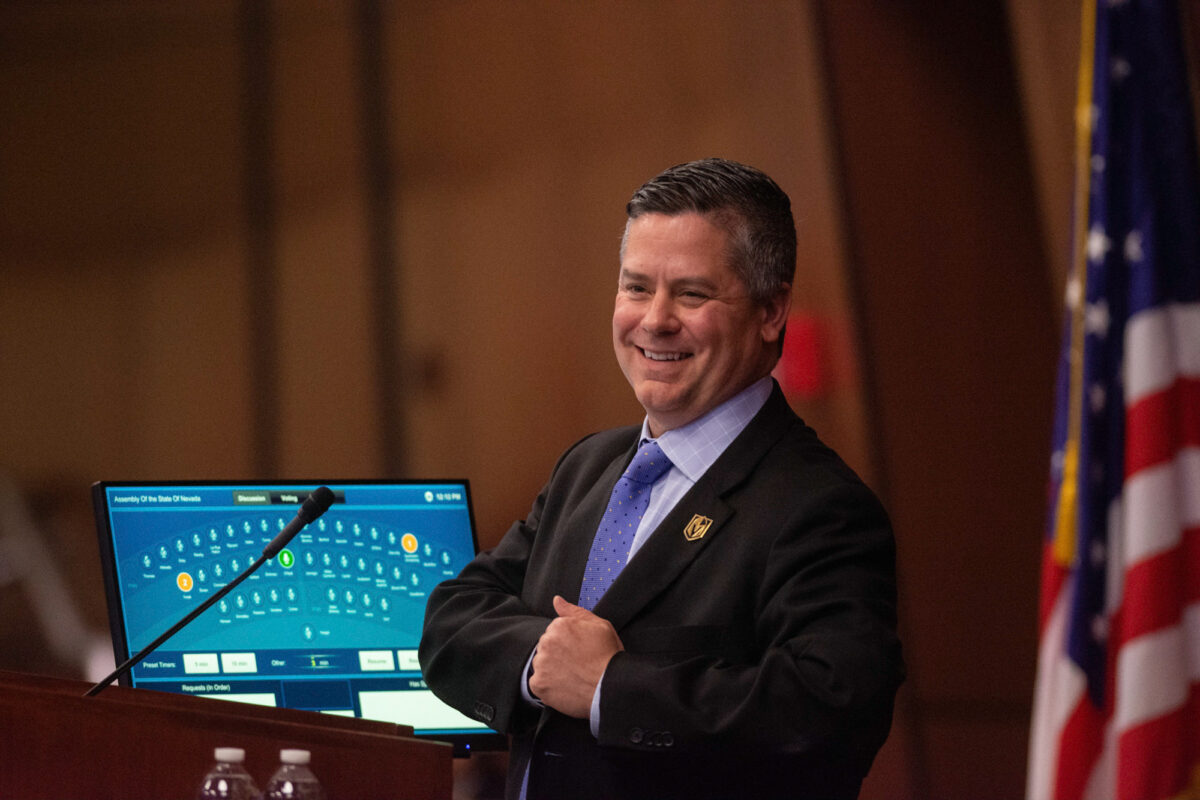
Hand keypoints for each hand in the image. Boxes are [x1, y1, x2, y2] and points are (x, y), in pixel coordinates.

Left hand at [529, 595, 623, 718]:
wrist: (609, 687)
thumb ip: (574, 611)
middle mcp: (547, 642)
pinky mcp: (538, 684)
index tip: (579, 651)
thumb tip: (557, 600)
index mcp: (559, 626)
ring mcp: (541, 663)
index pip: (555, 632)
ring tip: (573, 676)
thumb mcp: (599, 625)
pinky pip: (538, 683)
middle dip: (559, 654)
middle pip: (547, 647)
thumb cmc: (608, 657)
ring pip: (542, 664)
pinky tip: (566, 686)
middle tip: (577, 664)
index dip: (569, 642)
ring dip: (553, 669)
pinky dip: (549, 686)